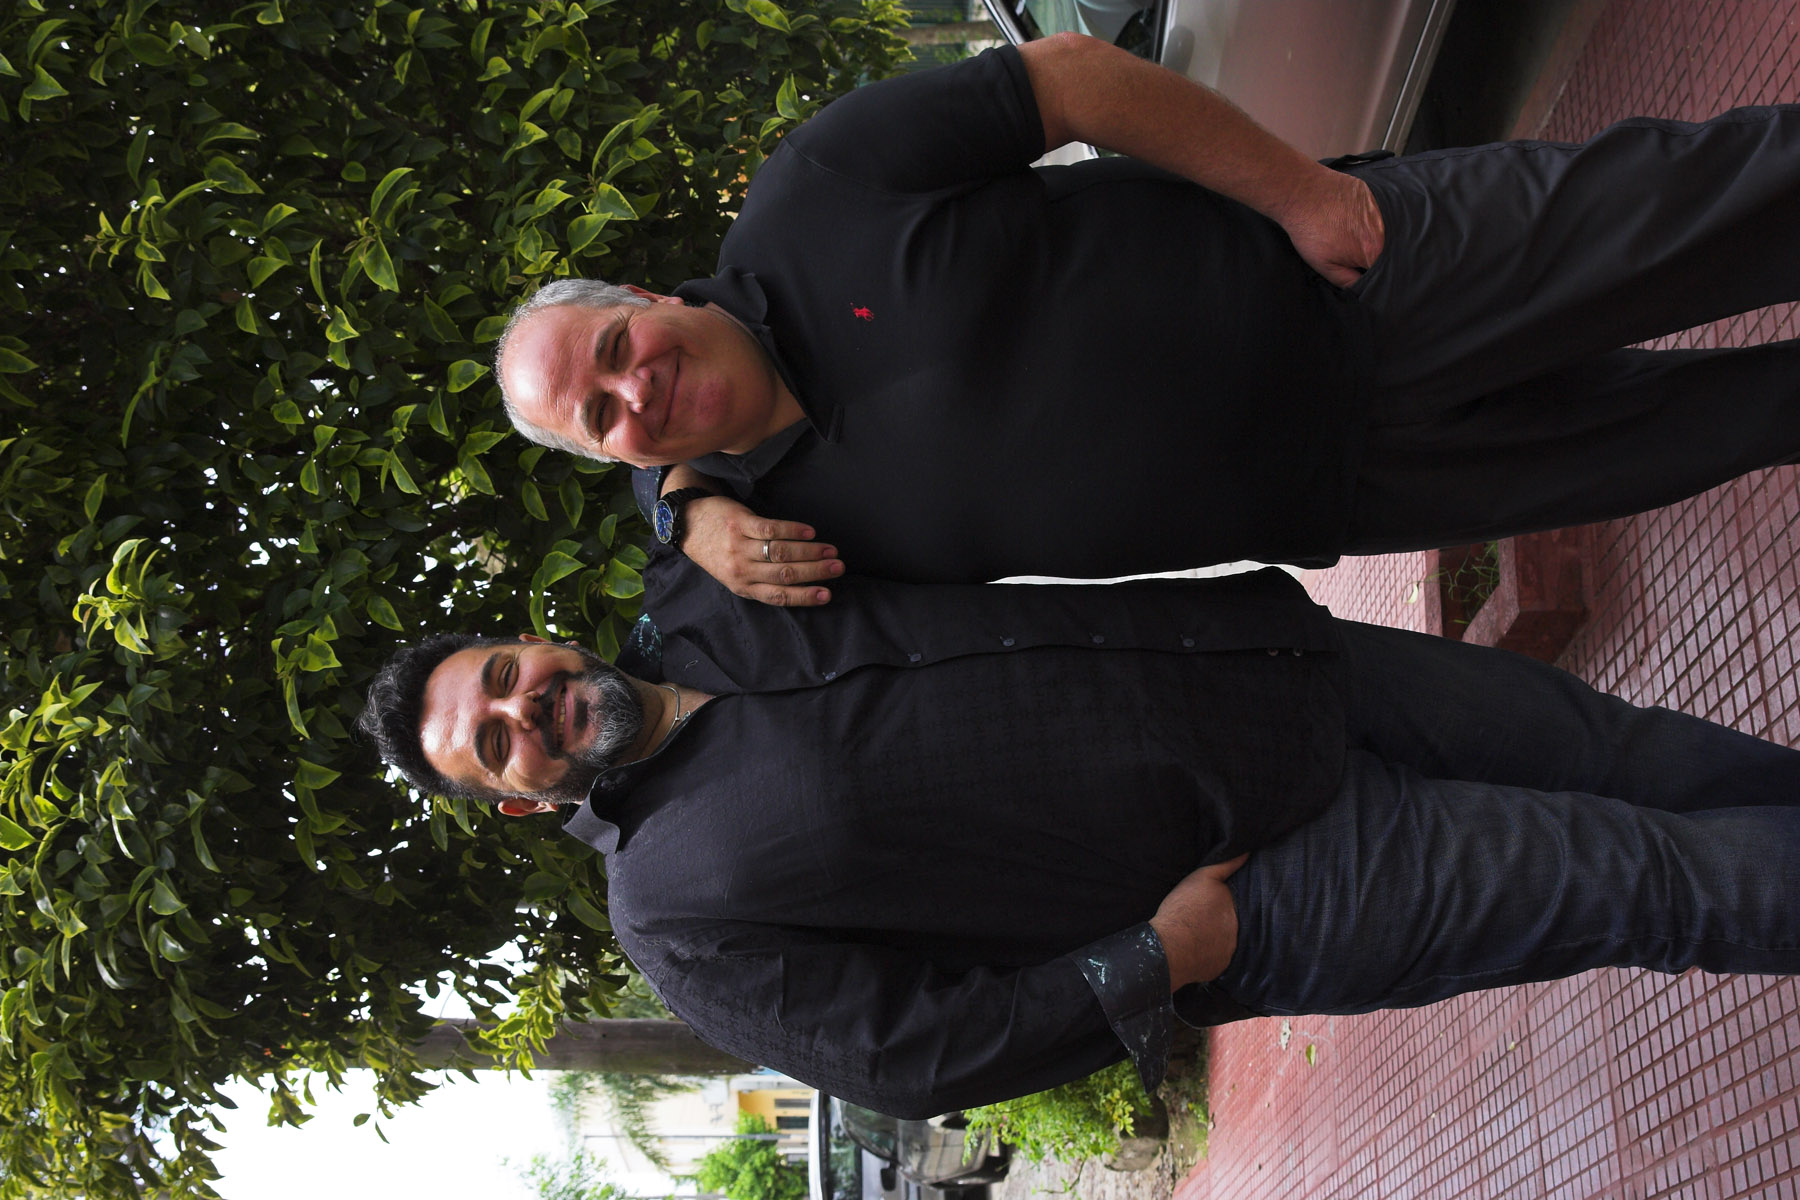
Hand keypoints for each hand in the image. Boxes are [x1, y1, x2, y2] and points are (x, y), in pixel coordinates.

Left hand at [680, 494, 843, 606]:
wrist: (689, 525)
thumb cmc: (717, 552)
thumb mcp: (734, 575)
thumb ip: (761, 580)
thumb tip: (801, 583)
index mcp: (743, 587)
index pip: (778, 595)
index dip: (805, 596)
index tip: (828, 594)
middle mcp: (741, 570)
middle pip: (784, 573)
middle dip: (815, 572)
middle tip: (838, 568)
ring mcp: (739, 546)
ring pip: (780, 552)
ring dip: (810, 552)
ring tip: (830, 550)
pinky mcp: (739, 524)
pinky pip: (770, 528)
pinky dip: (793, 530)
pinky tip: (810, 531)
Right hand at [1149, 854, 1245, 989]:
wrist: (1168, 947)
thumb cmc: (1183, 910)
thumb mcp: (1202, 879)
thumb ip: (1227, 865)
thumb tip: (1248, 853)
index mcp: (1235, 908)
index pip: (1235, 903)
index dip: (1224, 901)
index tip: (1211, 902)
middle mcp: (1238, 931)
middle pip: (1231, 922)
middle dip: (1222, 921)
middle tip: (1202, 918)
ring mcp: (1229, 952)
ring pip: (1225, 941)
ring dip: (1215, 938)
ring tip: (1197, 934)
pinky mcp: (1218, 967)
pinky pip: (1216, 958)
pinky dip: (1208, 954)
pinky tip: (1194, 948)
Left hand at [1280, 172, 1385, 288]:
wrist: (1302, 194)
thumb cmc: (1310, 230)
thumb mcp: (1324, 265)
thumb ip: (1347, 281)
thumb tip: (1361, 288)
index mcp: (1374, 251)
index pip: (1385, 271)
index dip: (1374, 275)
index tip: (1361, 271)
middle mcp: (1385, 230)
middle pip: (1389, 252)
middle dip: (1375, 257)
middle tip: (1352, 252)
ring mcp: (1382, 210)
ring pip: (1387, 233)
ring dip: (1377, 239)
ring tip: (1351, 236)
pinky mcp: (1376, 196)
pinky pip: (1383, 214)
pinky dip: (1373, 221)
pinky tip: (1355, 221)